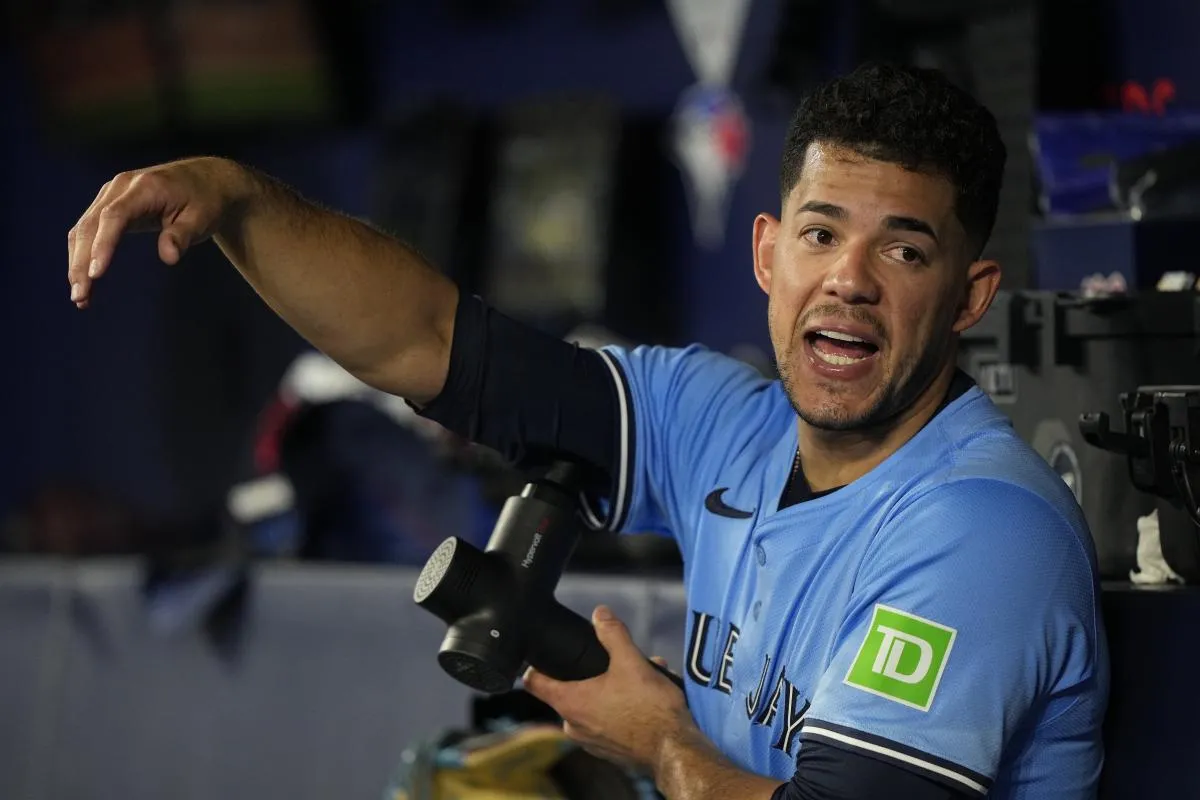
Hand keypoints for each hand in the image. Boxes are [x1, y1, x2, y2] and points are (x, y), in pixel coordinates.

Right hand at [67, 157, 244, 308]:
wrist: (206, 179)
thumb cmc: (205, 201)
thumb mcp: (202, 218)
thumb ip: (182, 236)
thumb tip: (169, 258)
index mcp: (144, 187)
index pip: (114, 216)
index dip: (103, 244)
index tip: (96, 274)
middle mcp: (121, 187)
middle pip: (91, 224)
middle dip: (82, 262)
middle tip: (80, 296)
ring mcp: (112, 194)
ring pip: (84, 229)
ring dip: (77, 262)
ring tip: (80, 296)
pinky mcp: (110, 204)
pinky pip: (90, 230)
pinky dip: (84, 254)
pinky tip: (85, 279)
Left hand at [522, 605, 690, 773]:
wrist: (675, 749)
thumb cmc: (650, 708)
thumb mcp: (630, 661)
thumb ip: (612, 634)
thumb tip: (600, 614)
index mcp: (570, 703)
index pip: (534, 682)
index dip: (534, 665)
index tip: (542, 656)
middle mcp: (574, 726)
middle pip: (570, 691)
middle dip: (592, 674)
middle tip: (615, 663)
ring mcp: (591, 742)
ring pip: (594, 706)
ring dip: (613, 690)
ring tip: (641, 677)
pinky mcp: (610, 751)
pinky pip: (609, 723)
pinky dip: (622, 709)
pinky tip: (646, 698)